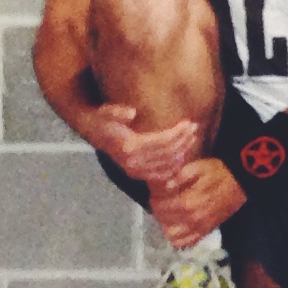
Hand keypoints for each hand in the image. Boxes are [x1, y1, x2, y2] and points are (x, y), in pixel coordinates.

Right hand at [83, 101, 198, 188]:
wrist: (93, 132)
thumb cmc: (103, 119)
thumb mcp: (106, 111)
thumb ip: (117, 112)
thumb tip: (132, 112)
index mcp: (128, 147)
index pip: (161, 142)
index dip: (177, 132)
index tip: (189, 122)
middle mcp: (132, 162)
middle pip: (167, 153)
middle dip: (183, 140)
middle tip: (194, 127)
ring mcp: (134, 170)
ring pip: (166, 165)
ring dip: (182, 152)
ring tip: (192, 137)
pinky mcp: (135, 174)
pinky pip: (159, 176)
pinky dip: (173, 168)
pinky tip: (182, 156)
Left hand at [146, 156, 246, 250]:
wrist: (242, 181)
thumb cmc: (219, 172)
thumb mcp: (199, 166)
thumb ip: (180, 176)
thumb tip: (166, 186)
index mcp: (187, 201)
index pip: (159, 206)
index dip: (154, 198)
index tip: (156, 192)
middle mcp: (191, 218)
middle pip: (163, 220)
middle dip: (158, 210)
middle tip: (161, 201)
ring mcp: (200, 226)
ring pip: (172, 235)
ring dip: (166, 225)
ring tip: (169, 214)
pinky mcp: (207, 230)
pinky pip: (188, 242)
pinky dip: (180, 238)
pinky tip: (179, 227)